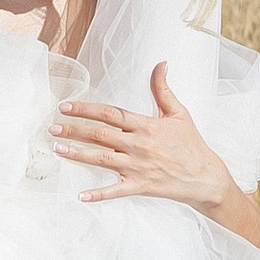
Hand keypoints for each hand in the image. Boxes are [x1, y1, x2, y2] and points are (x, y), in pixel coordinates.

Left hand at [53, 64, 242, 219]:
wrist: (206, 177)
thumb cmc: (191, 144)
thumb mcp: (179, 113)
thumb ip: (163, 89)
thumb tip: (160, 64)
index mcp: (146, 125)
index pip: (110, 114)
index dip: (86, 109)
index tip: (66, 106)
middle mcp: (139, 145)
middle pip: (100, 135)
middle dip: (74, 130)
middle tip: (52, 128)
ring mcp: (139, 167)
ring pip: (102, 160)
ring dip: (78, 155)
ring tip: (57, 150)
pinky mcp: (141, 187)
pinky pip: (116, 191)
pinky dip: (99, 194)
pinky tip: (81, 195)